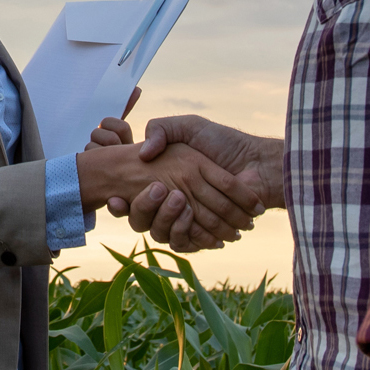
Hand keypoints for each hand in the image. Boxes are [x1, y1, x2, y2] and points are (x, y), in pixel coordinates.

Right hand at [91, 114, 283, 251]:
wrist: (256, 163)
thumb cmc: (224, 143)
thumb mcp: (189, 127)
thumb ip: (160, 130)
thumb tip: (143, 153)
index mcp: (166, 181)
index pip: (135, 198)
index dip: (120, 202)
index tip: (113, 198)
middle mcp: (174, 203)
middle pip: (143, 218)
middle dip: (139, 210)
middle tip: (153, 190)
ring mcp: (189, 220)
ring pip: (161, 232)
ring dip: (165, 218)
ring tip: (177, 198)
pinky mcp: (205, 234)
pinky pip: (184, 242)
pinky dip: (185, 232)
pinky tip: (188, 213)